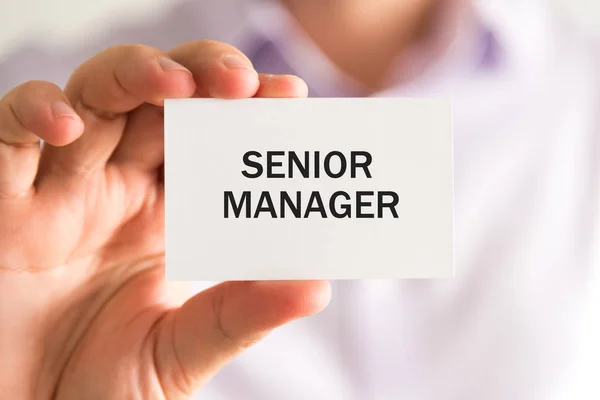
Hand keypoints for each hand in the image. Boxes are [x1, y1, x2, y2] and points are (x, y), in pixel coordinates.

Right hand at [0, 41, 329, 398]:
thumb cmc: (102, 389)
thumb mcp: (181, 352)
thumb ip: (241, 316)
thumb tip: (316, 286)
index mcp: (164, 217)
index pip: (210, 143)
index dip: (245, 114)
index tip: (290, 96)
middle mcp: (115, 190)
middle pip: (160, 102)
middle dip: (202, 76)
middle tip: (243, 81)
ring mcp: (58, 190)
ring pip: (95, 98)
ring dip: (136, 75)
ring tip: (179, 83)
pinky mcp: (2, 205)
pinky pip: (10, 137)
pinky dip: (36, 114)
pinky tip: (70, 126)